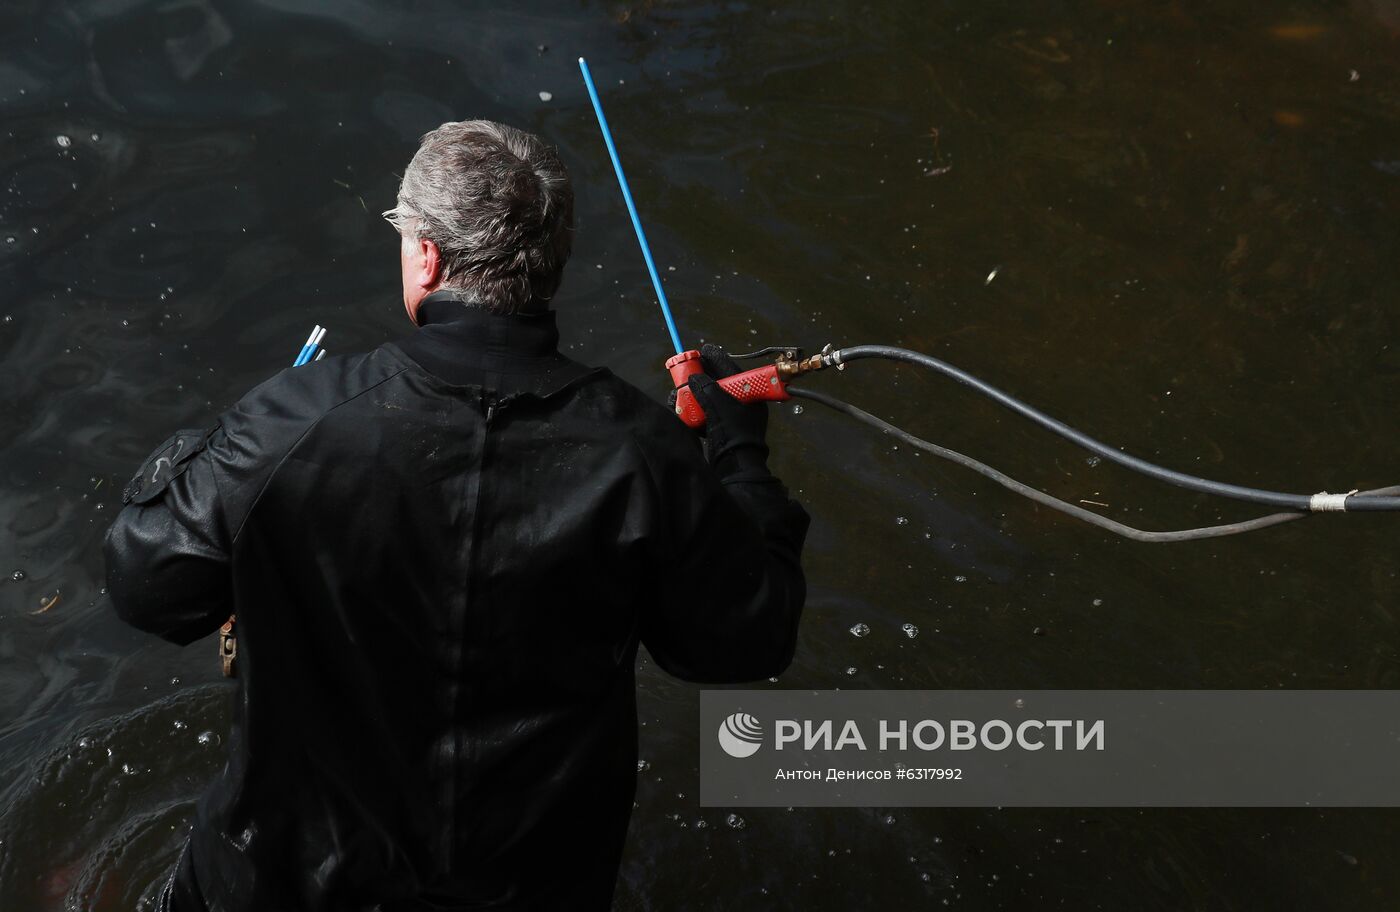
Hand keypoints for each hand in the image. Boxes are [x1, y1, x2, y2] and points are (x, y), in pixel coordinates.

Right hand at [686, 343, 769, 469]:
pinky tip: (677, 408)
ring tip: (675, 395)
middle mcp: (741, 404)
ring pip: (707, 399)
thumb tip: (694, 378)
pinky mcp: (719, 431)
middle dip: (697, 377)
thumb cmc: (733, 434)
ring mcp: (730, 419)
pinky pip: (703, 414)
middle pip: (716, 383)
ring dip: (689, 395)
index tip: (703, 349)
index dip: (716, 358)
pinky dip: (690, 410)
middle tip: (683, 372)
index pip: (731, 369)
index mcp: (750, 395)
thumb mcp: (719, 404)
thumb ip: (706, 387)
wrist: (735, 468)